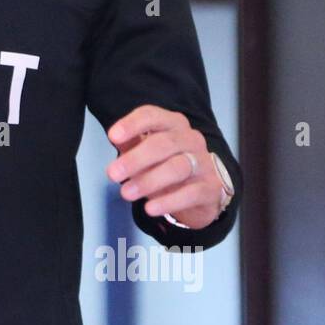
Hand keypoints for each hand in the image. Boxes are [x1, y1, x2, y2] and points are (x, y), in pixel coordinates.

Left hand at [105, 104, 223, 229]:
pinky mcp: (211, 187)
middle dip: (135, 158)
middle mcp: (190, 139)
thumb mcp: (145, 151)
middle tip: (113, 173)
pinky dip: (168, 201)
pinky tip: (150, 208)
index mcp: (172, 124)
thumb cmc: (166, 165)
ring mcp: (204, 162)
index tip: (112, 137)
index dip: (132, 124)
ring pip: (177, 167)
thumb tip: (114, 137)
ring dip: (148, 181)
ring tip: (126, 193)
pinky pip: (191, 193)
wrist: (201, 192)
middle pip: (164, 143)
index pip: (153, 116)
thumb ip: (130, 143)